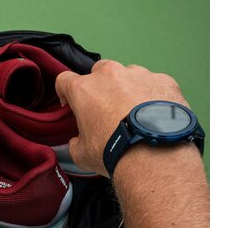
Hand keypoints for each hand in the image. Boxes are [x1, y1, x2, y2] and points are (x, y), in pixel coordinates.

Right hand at [55, 60, 188, 175]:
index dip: (65, 92)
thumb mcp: (82, 155)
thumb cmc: (117, 151)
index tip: (71, 103)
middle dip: (101, 87)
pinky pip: (154, 83)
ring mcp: (138, 74)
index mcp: (84, 89)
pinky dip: (153, 95)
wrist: (155, 154)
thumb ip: (75, 144)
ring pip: (128, 75)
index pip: (64, 80)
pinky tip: (155, 114)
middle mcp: (109, 75)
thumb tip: (76, 143)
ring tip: (134, 114)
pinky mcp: (162, 80)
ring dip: (128, 89)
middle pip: (99, 72)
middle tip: (107, 110)